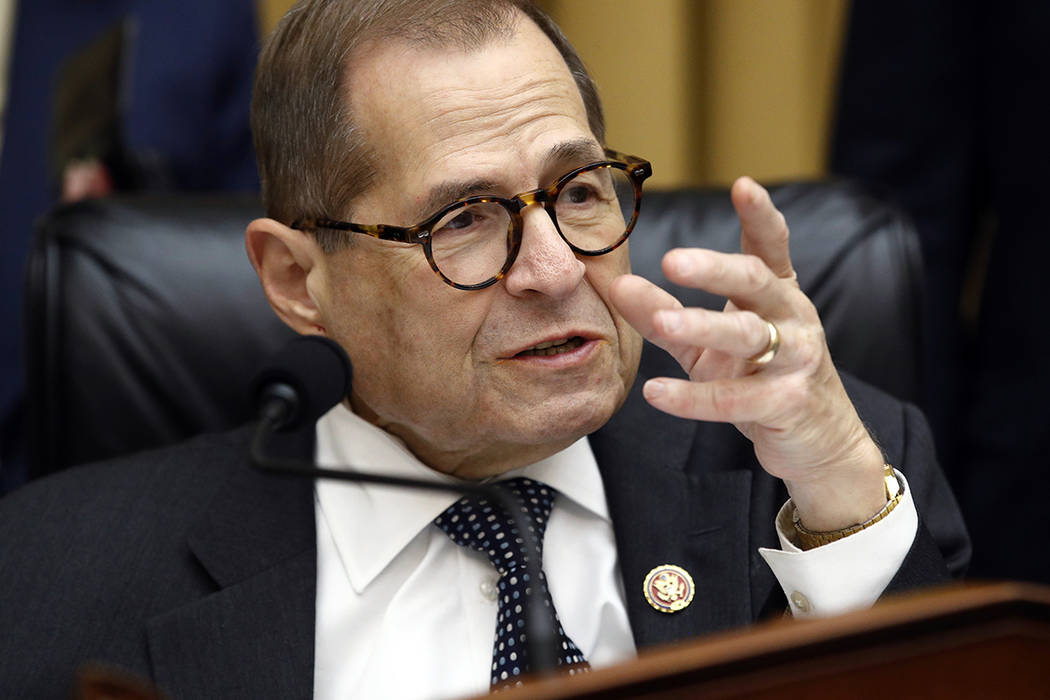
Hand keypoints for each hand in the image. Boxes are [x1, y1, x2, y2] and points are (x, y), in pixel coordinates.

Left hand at [609, 177, 886, 530]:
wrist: (818, 441)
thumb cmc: (761, 378)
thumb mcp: (709, 342)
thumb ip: (665, 312)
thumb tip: (617, 286)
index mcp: (777, 294)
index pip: (771, 247)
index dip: (760, 216)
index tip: (743, 186)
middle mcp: (792, 318)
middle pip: (756, 282)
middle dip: (715, 269)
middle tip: (672, 260)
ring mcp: (795, 361)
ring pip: (748, 335)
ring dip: (702, 326)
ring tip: (663, 322)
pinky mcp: (786, 404)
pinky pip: (735, 399)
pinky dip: (694, 398)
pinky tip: (656, 393)